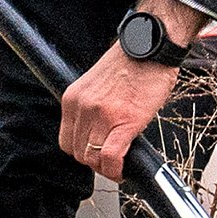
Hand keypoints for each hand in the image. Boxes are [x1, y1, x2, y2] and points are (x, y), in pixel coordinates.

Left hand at [58, 0, 200, 178]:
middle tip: (111, 161)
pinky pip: (112, 157)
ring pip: (93, 158)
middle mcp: (82, 108)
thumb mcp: (96, 85)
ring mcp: (101, 116)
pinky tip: (124, 169)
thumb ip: (91, 108)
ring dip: (106, 167)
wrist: (149, 48)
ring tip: (119, 163)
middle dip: (95, 161)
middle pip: (78, 153)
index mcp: (72, 98)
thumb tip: (97, 134)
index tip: (95, 154)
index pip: (66, 141)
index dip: (82, 152)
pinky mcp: (124, 122)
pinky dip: (116, 170)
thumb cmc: (131, 63)